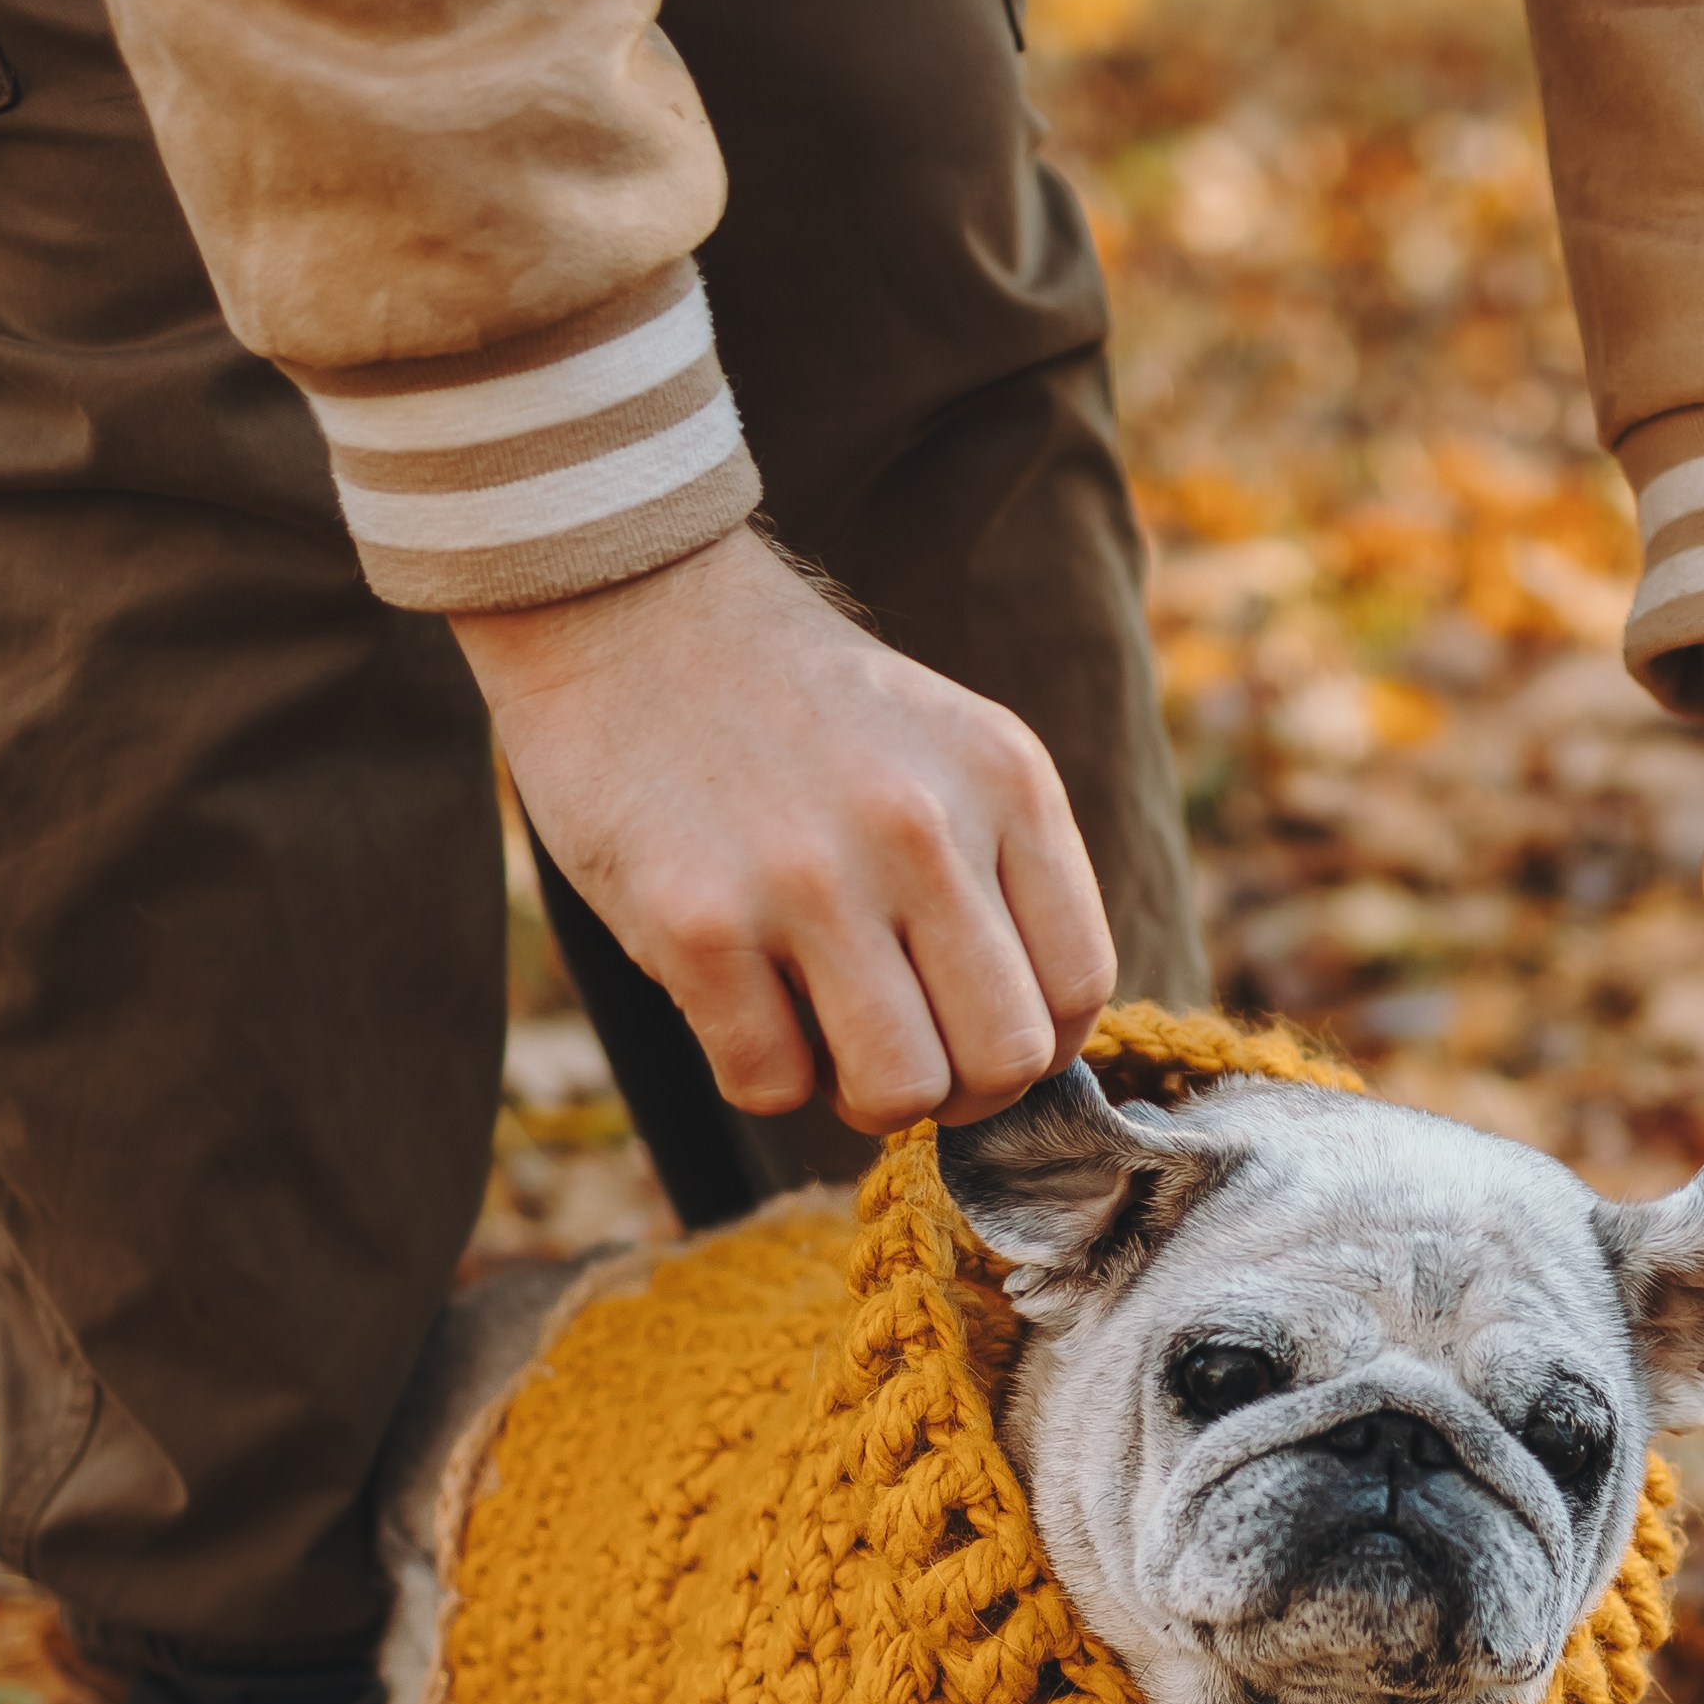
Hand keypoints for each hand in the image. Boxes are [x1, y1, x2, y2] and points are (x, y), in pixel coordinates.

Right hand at [453, 525, 1115, 1132]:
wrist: (625, 604)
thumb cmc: (793, 709)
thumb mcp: (942, 749)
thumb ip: (1000, 873)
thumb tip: (1028, 1051)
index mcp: (1004, 780)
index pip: (1078, 987)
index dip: (1031, 1045)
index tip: (968, 1029)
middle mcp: (920, 828)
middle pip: (1004, 1059)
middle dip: (955, 1091)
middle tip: (897, 1053)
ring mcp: (809, 878)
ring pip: (899, 1090)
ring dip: (861, 1099)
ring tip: (820, 1038)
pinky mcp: (697, 923)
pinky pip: (770, 1085)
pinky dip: (760, 1075)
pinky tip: (740, 1003)